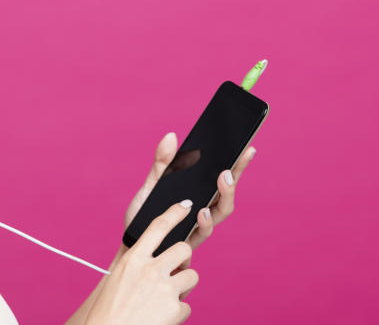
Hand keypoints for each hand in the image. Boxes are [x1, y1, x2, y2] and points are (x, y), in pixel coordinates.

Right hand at [87, 200, 200, 324]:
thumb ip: (140, 265)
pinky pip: (187, 305)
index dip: (174, 213)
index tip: (185, 205)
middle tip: (178, 268)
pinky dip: (178, 312)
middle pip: (183, 249)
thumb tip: (166, 262)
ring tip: (167, 298)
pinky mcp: (175, 309)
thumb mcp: (119, 279)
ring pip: (192, 276)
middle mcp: (150, 270)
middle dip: (184, 258)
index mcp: (132, 259)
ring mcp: (165, 289)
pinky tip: (163, 317)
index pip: (158, 227)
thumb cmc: (109, 310)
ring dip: (183, 286)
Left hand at [122, 132, 256, 268]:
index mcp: (197, 193)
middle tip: (230, 167)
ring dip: (225, 197)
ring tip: (222, 181)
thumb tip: (171, 136)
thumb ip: (162, 163)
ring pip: (221, 212)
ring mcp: (198, 226)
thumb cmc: (143, 214)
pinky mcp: (188, 241)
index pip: (223, 177)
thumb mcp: (151, 184)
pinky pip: (202, 233)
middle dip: (234, 179)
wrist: (130, 242)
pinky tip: (202, 211)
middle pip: (227, 194)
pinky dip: (205, 222)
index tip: (248, 148)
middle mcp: (203, 209)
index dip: (238, 164)